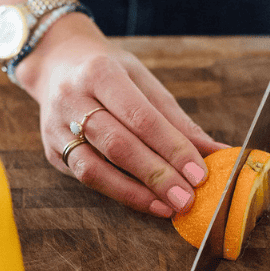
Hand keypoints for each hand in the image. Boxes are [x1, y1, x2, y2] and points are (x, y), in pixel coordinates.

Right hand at [16, 12, 227, 216]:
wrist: (58, 63)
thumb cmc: (108, 71)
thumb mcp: (144, 81)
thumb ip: (177, 120)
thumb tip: (217, 151)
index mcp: (100, 72)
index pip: (141, 117)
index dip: (171, 148)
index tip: (198, 173)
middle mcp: (72, 99)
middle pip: (118, 145)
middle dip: (157, 175)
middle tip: (187, 198)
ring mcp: (56, 127)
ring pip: (94, 169)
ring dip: (135, 193)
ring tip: (167, 206)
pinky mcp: (52, 151)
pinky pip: (85, 178)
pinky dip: (118, 193)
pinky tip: (145, 201)